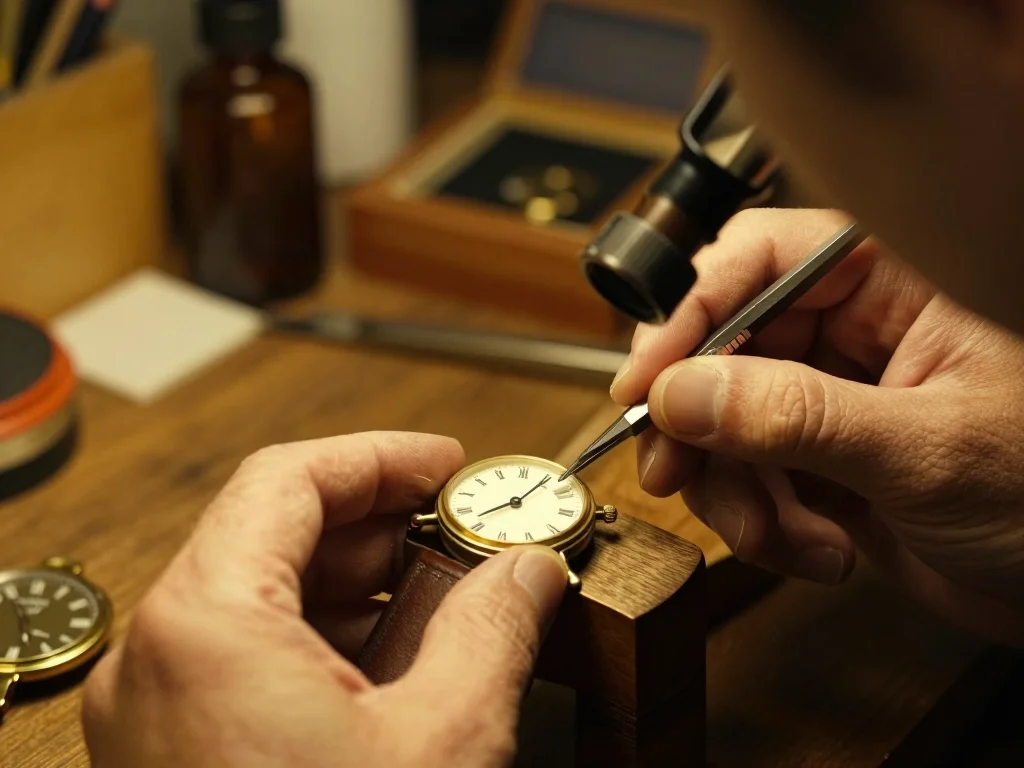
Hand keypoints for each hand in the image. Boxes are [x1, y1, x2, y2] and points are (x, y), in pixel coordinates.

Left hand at [81, 432, 568, 766]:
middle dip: (382, 523)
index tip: (445, 464)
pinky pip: (253, 655)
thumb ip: (494, 628)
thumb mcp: (443, 743)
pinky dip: (329, 638)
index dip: (380, 459)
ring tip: (445, 591)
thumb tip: (529, 570)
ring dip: (361, 581)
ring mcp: (159, 710)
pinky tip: (399, 659)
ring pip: (264, 594)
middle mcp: (160, 658)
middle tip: (463, 528)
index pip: (290, 479)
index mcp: (206, 625)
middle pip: (274, 531)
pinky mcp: (176, 752)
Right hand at [612, 208, 1023, 645]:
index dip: (688, 313)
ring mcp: (832, 400)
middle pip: (720, 347)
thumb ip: (798, 416)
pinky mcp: (822, 463)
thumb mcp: (927, 449)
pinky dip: (765, 525)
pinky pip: (748, 480)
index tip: (644, 380)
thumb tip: (685, 391)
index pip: (757, 260)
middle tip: (672, 471)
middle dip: (697, 423)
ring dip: (733, 491)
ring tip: (778, 536)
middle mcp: (854, 332)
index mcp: (893, 284)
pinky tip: (823, 551)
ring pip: (723, 422)